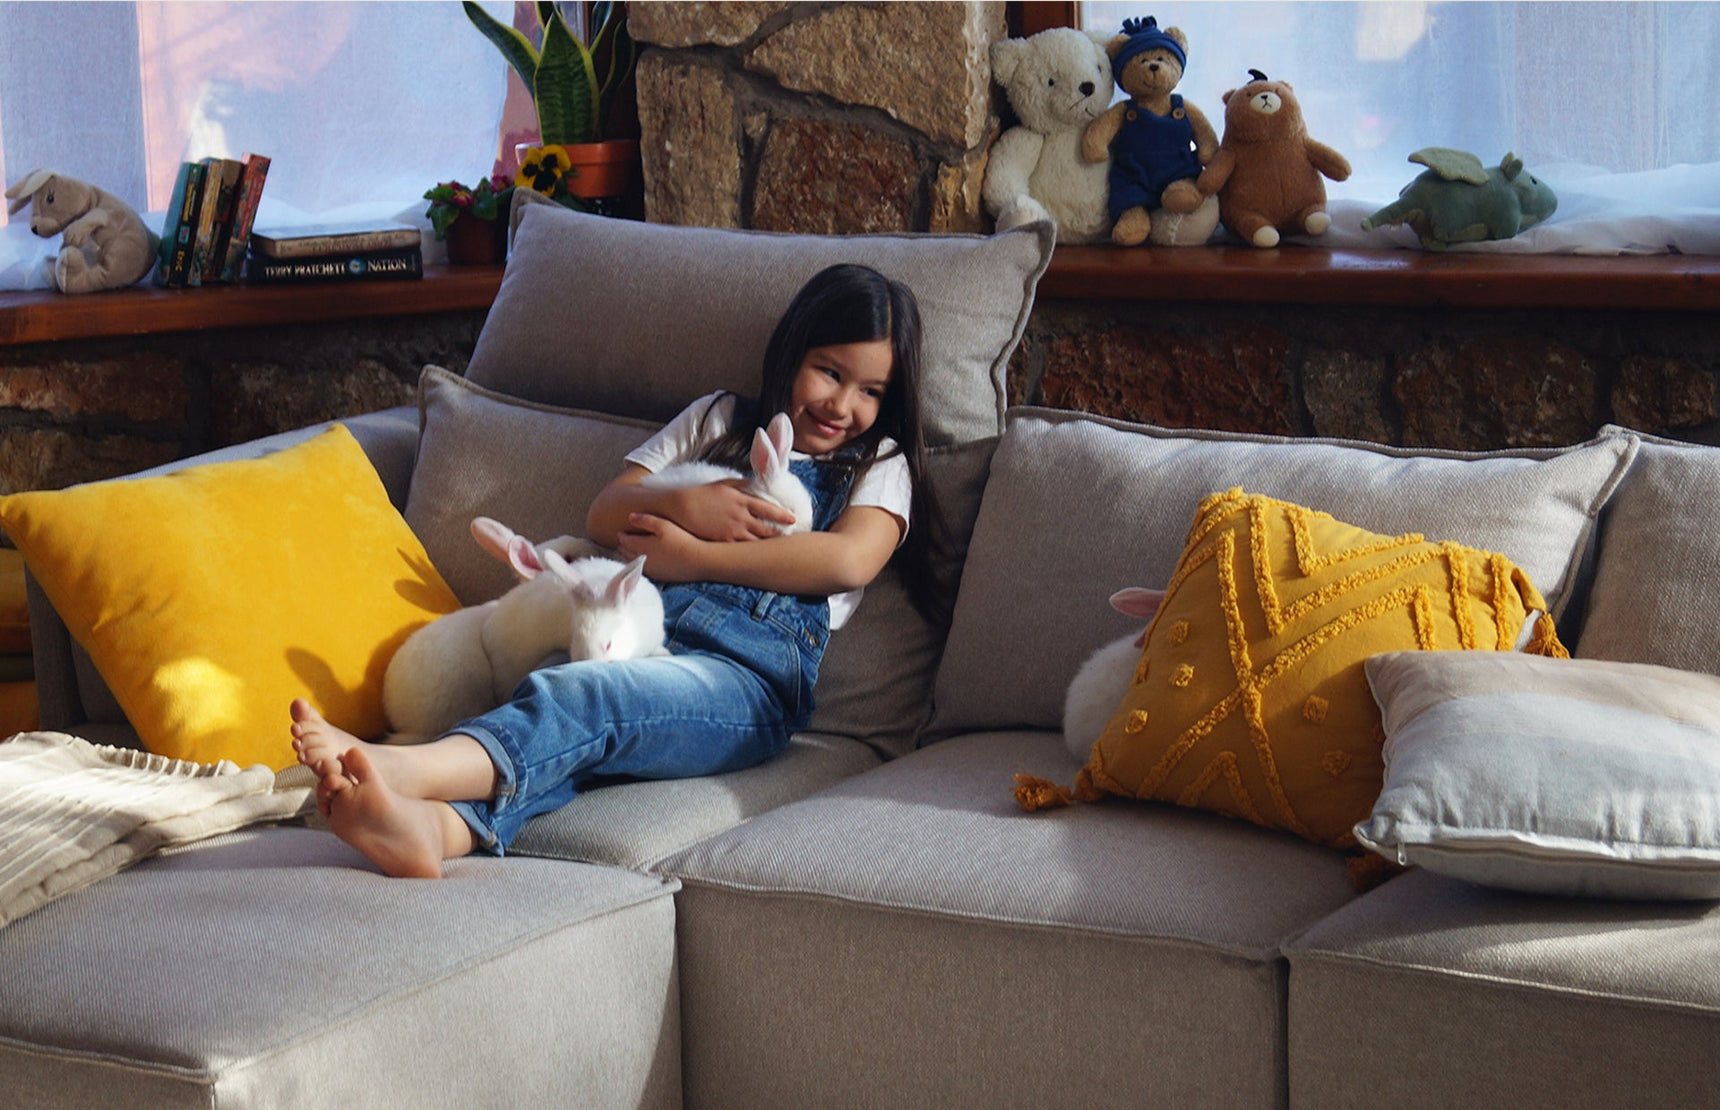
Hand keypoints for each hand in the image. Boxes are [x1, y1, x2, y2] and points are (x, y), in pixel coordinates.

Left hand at [616, 513, 705, 581]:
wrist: (698, 561)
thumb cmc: (681, 540)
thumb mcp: (664, 525)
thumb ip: (645, 520)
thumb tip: (630, 517)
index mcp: (640, 546)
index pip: (623, 541)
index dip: (622, 535)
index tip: (622, 531)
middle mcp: (641, 560)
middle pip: (625, 552)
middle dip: (623, 545)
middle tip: (623, 539)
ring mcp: (649, 570)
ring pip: (633, 562)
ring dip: (630, 555)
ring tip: (632, 548)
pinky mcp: (658, 577)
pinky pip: (643, 569)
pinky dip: (641, 563)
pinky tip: (647, 559)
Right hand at [673, 479, 796, 541]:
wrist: (680, 507)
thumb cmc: (702, 494)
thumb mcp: (724, 484)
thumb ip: (742, 484)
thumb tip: (756, 483)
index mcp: (742, 501)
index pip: (769, 509)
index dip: (783, 516)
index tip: (794, 519)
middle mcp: (740, 517)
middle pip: (766, 529)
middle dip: (779, 534)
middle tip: (790, 538)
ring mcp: (732, 531)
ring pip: (756, 541)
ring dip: (767, 544)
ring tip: (777, 548)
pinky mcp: (723, 541)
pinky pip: (741, 549)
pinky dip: (750, 551)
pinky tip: (756, 554)